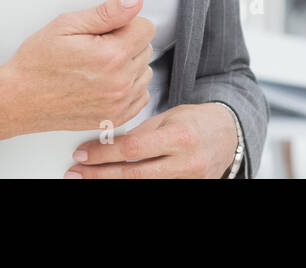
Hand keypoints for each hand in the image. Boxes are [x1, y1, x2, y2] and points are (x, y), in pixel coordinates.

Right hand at [0, 0, 156, 138]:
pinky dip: (128, 86)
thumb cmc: (38, 62)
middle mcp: (120, 82)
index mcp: (111, 55)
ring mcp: (119, 103)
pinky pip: (141, 95)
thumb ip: (107, 12)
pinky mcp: (116, 118)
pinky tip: (106, 81)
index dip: (126, 23)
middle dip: (127, 42)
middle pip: (146, 48)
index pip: (146, 28)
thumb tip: (134, 1)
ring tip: (99, 65)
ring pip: (145, 71)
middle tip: (97, 47)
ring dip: (129, 65)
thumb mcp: (67, 25)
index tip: (107, 30)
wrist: (19, 99)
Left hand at [64, 103, 238, 178]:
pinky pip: (154, 189)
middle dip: (100, 174)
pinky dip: (133, 185)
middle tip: (76, 172)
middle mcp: (185, 162)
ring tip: (88, 179)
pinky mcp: (189, 189)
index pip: (134, 149)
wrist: (228, 136)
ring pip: (142, 186)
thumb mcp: (170, 117)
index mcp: (180, 136)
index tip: (83, 154)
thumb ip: (142, 132)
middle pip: (133, 174)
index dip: (104, 153)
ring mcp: (188, 180)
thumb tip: (107, 143)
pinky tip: (114, 181)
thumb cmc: (197, 121)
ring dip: (111, 183)